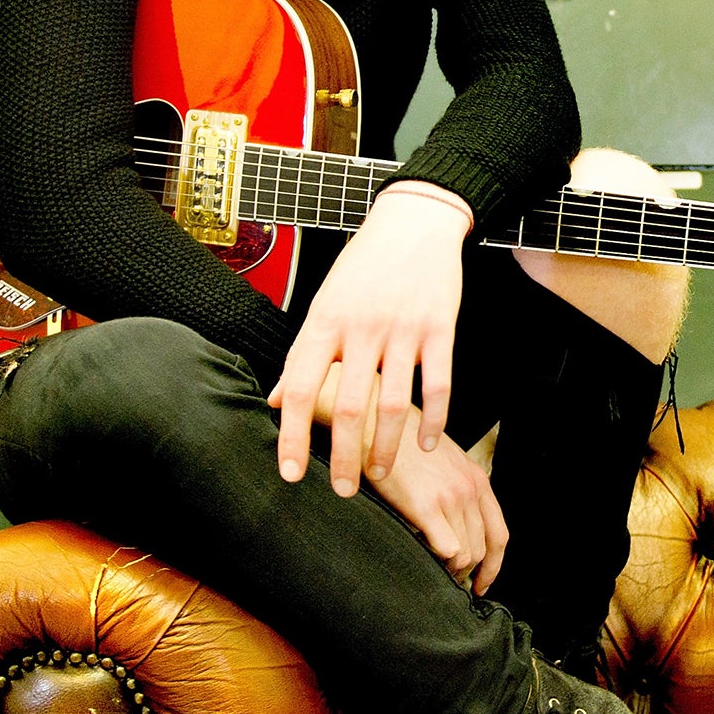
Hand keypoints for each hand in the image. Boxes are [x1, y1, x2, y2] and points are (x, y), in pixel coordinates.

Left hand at [269, 182, 470, 494]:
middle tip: (342, 490)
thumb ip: (303, 353)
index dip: (291, 435)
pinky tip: (427, 446)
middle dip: (343, 457)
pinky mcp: (439, 328)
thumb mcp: (323, 302)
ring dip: (387, 447)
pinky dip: (435, 422)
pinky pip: (438, 385)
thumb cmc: (364, 266)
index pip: (299, 388)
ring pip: (394, 403)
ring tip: (380, 474)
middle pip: (348, 406)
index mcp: (324, 322)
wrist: (413, 223)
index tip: (290, 473)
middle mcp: (360, 328)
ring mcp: (402, 329)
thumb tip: (274, 398)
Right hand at [366, 426, 508, 592]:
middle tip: (451, 583)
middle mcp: (470, 489)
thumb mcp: (444, 461)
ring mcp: (451, 497)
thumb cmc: (404, 444)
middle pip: (483, 548)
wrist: (378, 425)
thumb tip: (457, 523)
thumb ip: (456, 488)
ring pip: (466, 553)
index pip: (499, 534)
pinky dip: (440, 562)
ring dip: (452, 570)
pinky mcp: (427, 506)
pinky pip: (448, 549)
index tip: (483, 582)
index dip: (494, 565)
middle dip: (469, 573)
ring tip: (435, 573)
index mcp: (477, 479)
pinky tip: (425, 560)